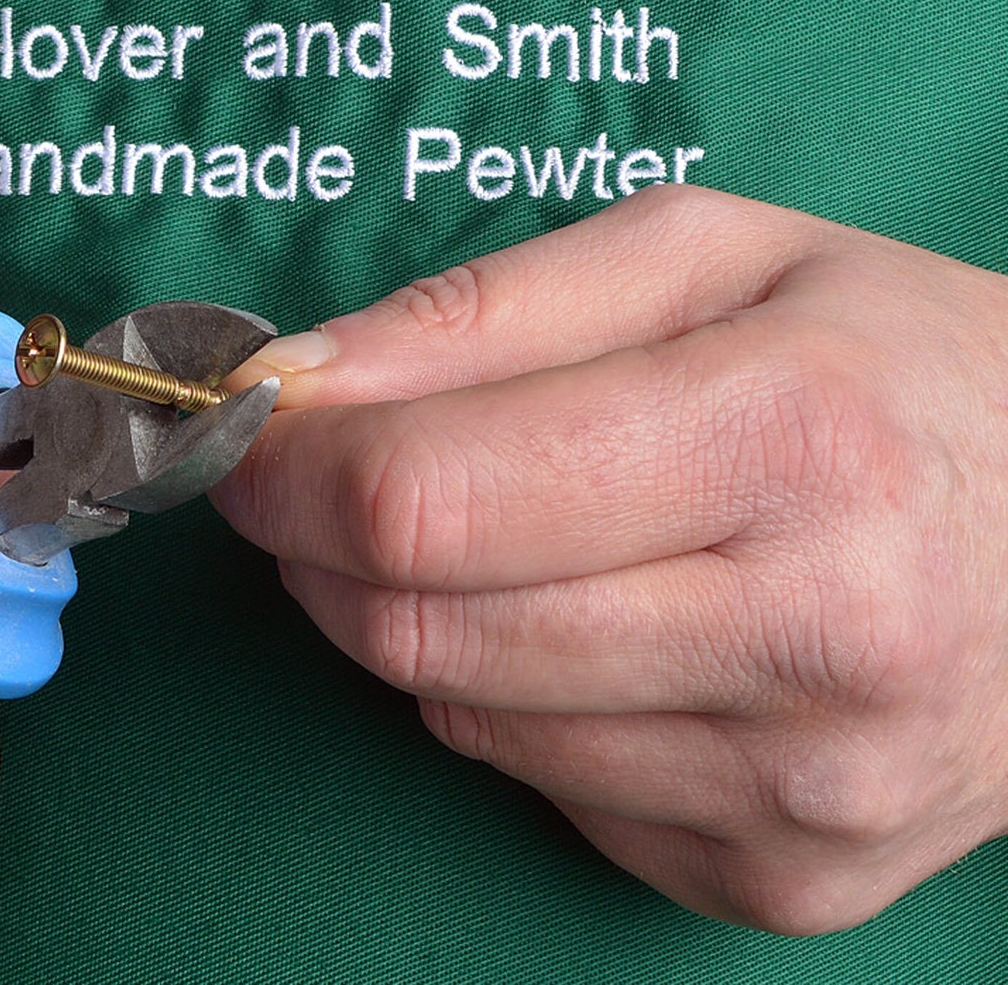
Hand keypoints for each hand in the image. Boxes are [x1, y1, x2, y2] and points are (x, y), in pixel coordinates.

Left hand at [216, 186, 1007, 934]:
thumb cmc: (892, 357)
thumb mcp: (710, 256)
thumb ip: (487, 307)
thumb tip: (293, 383)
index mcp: (792, 439)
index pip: (425, 499)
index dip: (286, 466)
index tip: (246, 427)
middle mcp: (815, 642)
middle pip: (416, 625)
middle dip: (321, 539)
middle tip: (331, 468)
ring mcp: (803, 794)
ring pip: (457, 714)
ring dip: (414, 611)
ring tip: (491, 526)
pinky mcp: (782, 882)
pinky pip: (539, 782)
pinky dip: (513, 692)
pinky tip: (595, 618)